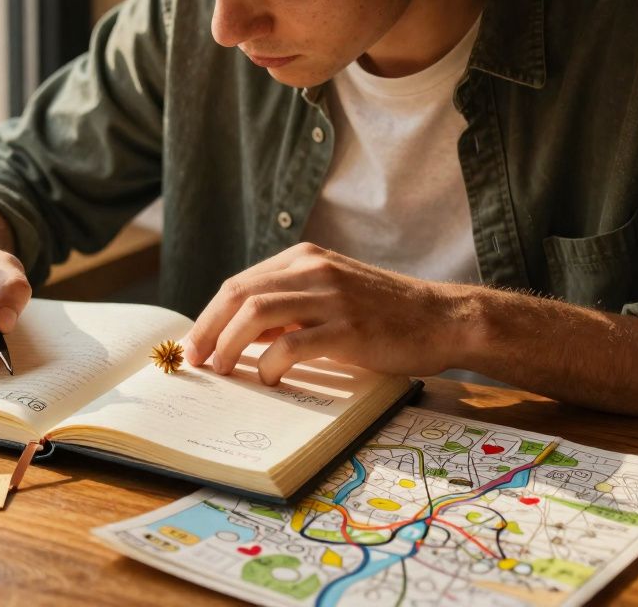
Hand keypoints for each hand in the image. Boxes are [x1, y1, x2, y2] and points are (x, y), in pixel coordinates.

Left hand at [185, 243, 465, 384]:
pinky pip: (292, 344)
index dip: (209, 316)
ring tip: (223, 369)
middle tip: (197, 360)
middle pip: (238, 295)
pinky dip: (271, 364)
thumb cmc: (384, 315)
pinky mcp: (348, 328)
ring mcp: (331, 297)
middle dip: (208, 330)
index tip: (194, 344)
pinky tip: (269, 378)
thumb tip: (237, 335)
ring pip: (256, 314)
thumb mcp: (329, 296)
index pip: (238, 284)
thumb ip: (288, 307)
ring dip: (229, 344)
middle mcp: (313, 269)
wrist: (442, 318)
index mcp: (304, 259)